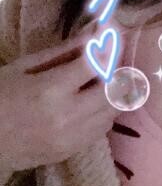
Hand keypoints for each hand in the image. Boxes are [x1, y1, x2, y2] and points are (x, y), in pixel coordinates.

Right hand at [0, 23, 122, 172]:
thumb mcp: (24, 67)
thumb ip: (63, 52)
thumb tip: (94, 33)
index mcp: (51, 89)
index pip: (97, 65)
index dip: (109, 47)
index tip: (112, 36)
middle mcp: (67, 116)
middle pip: (112, 90)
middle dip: (113, 72)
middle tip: (106, 61)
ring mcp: (71, 138)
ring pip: (112, 111)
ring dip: (111, 93)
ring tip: (97, 82)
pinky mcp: (71, 152)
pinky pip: (102, 129)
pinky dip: (102, 113)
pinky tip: (89, 104)